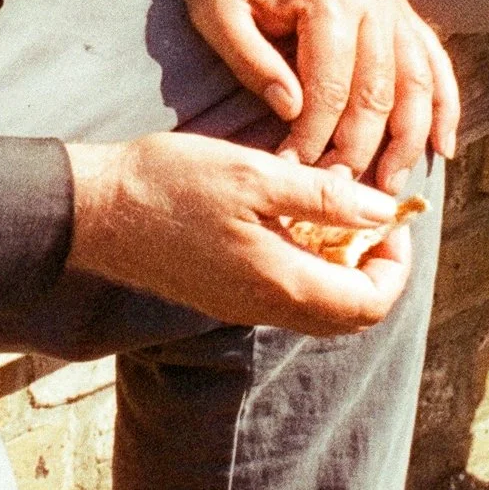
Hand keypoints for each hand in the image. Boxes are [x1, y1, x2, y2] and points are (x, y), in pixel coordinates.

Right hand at [66, 133, 413, 333]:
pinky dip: (303, 266)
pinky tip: (283, 220)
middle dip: (372, 268)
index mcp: (283, 283)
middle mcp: (266, 308)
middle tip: (364, 216)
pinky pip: (283, 296)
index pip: (371, 301)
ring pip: (317, 307)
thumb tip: (382, 212)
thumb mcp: (254, 175)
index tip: (388, 217)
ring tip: (324, 210)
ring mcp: (240, 306)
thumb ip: (324, 198)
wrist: (94, 211)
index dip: (394, 263)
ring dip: (337, 266)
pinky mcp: (219, 296)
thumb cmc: (169, 185)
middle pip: (349, 314)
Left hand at [171, 0, 458, 191]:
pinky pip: (434, 65)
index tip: (294, 171)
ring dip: (408, 139)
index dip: (315, 136)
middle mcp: (374, 0)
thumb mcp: (218, 15)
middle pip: (379, 92)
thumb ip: (251, 62)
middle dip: (360, 148)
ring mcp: (395, 6)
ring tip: (390, 183)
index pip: (331, 86)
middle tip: (339, 190)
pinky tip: (440, 146)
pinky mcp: (402, 15)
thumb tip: (291, 111)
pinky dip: (443, 107)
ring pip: (417, 84)